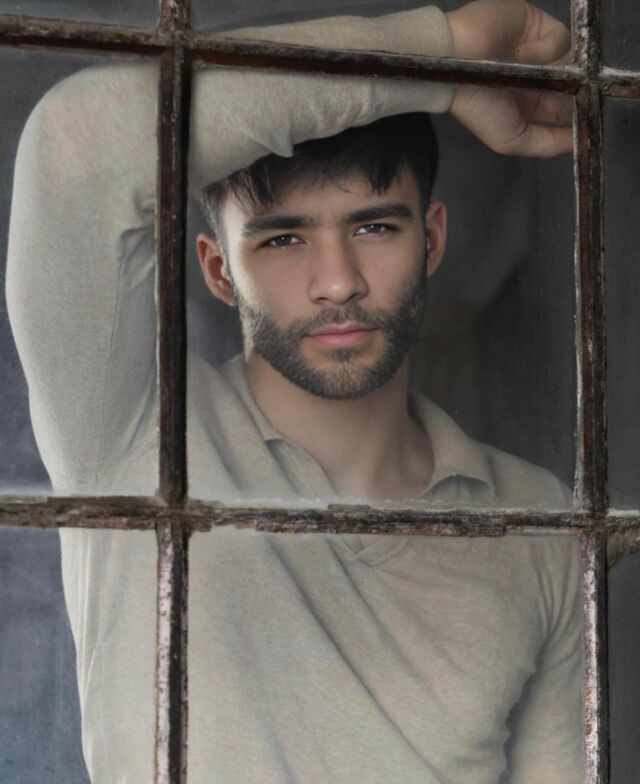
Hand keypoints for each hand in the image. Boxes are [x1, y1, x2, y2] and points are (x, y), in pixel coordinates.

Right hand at [447, 0, 572, 156]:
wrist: (453, 62)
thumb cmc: (478, 107)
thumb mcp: (510, 141)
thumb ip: (548, 143)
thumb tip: (582, 137)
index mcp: (529, 106)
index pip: (566, 112)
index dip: (579, 117)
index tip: (586, 120)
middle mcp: (537, 79)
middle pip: (576, 85)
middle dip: (577, 93)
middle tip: (572, 98)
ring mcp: (540, 51)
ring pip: (573, 61)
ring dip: (555, 72)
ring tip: (530, 76)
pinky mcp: (539, 25)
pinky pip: (561, 38)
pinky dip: (546, 49)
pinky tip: (522, 54)